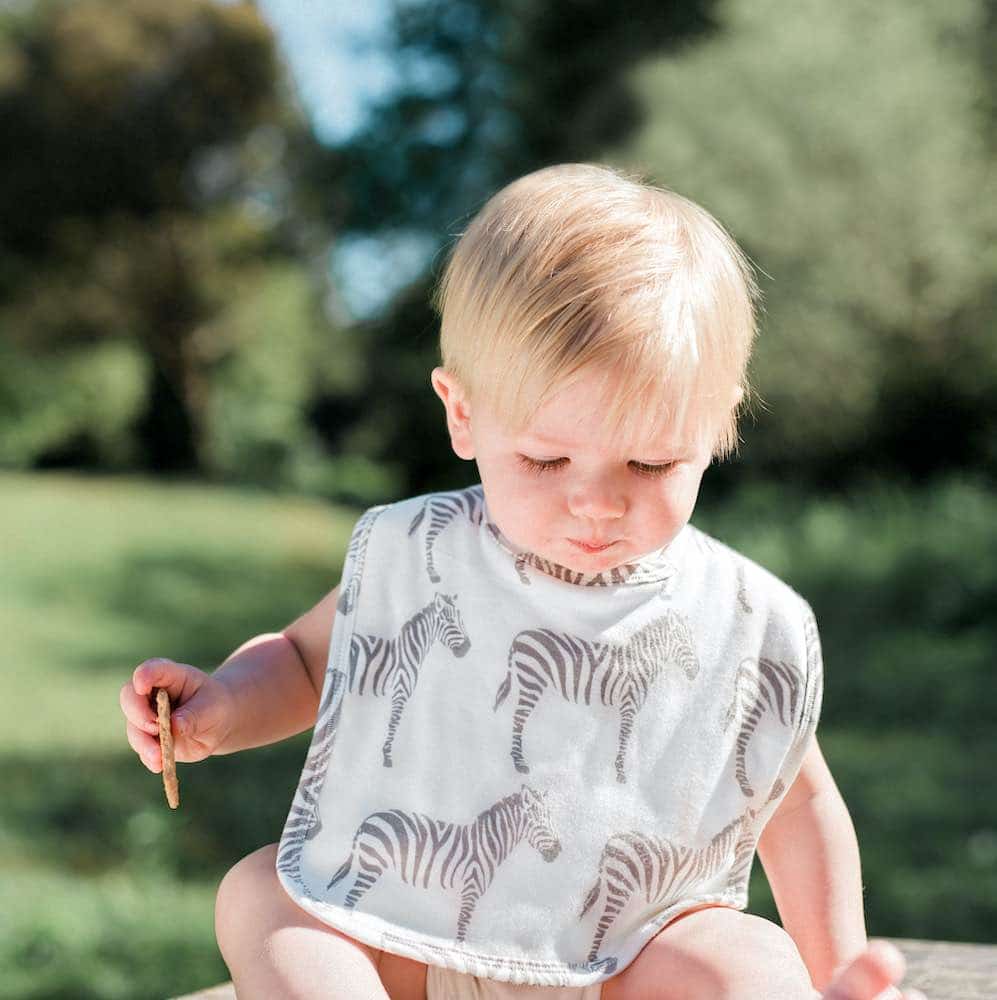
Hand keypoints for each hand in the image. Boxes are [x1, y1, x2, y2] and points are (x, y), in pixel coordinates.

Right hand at [120, 658, 234, 772]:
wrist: (217, 724)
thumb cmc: (214, 706)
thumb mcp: (212, 708)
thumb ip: (194, 715)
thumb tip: (175, 725)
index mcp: (171, 676)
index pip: (152, 670)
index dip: (144, 675)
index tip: (142, 685)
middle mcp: (152, 694)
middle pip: (130, 697)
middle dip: (138, 713)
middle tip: (155, 727)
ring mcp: (147, 717)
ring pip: (133, 727)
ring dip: (143, 742)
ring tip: (158, 756)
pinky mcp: (148, 738)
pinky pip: (142, 747)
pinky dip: (149, 757)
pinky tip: (159, 765)